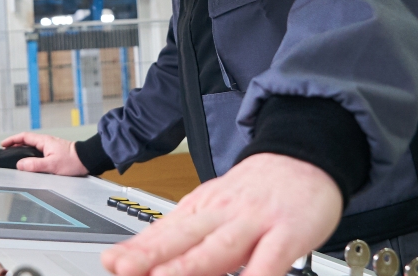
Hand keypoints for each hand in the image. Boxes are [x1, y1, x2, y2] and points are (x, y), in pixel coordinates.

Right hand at [0, 132, 88, 175]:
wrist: (87, 160)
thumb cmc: (73, 161)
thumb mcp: (52, 164)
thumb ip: (35, 165)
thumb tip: (20, 165)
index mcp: (44, 141)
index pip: (24, 137)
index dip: (12, 140)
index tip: (3, 144)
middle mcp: (46, 142)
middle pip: (26, 141)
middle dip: (15, 145)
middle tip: (6, 151)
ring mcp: (50, 146)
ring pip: (32, 146)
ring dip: (23, 150)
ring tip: (15, 156)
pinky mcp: (54, 152)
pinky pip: (38, 151)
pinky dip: (30, 154)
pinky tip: (30, 161)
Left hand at [101, 153, 341, 275]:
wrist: (305, 153)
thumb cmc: (258, 189)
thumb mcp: (215, 205)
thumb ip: (185, 233)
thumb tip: (148, 258)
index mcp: (202, 207)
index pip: (165, 231)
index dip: (138, 249)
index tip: (112, 262)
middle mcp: (223, 213)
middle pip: (184, 237)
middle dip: (152, 256)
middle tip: (124, 268)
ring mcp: (255, 222)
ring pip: (220, 246)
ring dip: (190, 265)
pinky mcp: (288, 232)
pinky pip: (271, 259)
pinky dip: (257, 274)